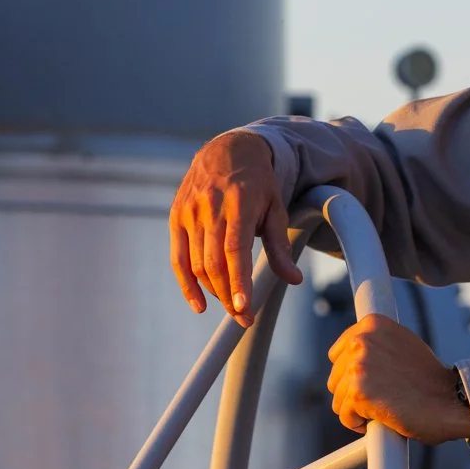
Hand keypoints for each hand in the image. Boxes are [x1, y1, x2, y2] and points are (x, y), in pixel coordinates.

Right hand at [170, 129, 301, 324]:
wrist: (227, 150)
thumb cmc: (258, 183)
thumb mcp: (276, 207)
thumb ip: (280, 245)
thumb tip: (294, 280)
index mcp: (238, 202)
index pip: (235, 248)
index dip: (238, 280)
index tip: (244, 307)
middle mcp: (209, 207)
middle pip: (214, 263)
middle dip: (229, 296)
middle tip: (246, 318)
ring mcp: (189, 212)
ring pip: (197, 264)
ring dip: (214, 293)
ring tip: (234, 308)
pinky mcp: (176, 217)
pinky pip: (178, 258)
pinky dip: (186, 285)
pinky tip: (199, 305)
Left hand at [327, 314, 469, 443]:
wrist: (452, 400)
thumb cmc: (431, 379)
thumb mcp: (403, 345)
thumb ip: (377, 345)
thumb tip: (354, 355)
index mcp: (373, 324)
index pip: (339, 352)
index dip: (352, 373)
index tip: (369, 382)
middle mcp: (362, 339)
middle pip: (335, 377)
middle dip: (354, 393)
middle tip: (382, 398)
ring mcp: (358, 365)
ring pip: (338, 399)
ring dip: (358, 410)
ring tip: (385, 408)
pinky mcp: (358, 392)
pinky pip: (345, 416)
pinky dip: (359, 424)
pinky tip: (381, 419)